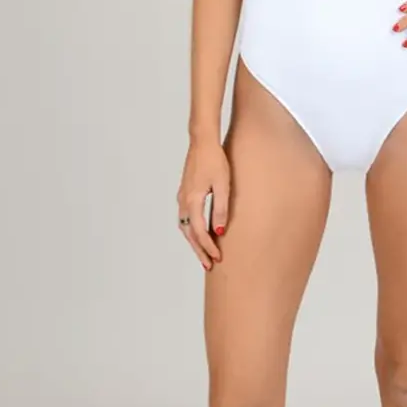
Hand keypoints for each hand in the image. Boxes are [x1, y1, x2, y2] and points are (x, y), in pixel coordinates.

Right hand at [177, 138, 230, 269]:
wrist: (202, 142)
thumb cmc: (216, 161)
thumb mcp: (223, 185)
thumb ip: (221, 209)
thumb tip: (220, 232)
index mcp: (193, 200)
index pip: (199, 232)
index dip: (208, 247)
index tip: (218, 258)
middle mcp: (184, 201)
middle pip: (189, 233)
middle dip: (199, 250)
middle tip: (209, 265)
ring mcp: (182, 197)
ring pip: (185, 227)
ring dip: (194, 242)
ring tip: (204, 254)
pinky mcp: (184, 193)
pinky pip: (186, 218)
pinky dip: (191, 230)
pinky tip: (199, 233)